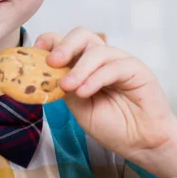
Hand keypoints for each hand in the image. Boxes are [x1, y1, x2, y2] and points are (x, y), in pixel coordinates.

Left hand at [35, 27, 176, 161]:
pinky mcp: (136, 69)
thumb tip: (43, 74)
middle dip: (64, 45)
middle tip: (52, 62)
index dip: (51, 41)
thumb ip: (64, 87)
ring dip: (79, 68)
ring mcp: (120, 61)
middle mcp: (102, 59)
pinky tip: (84, 92)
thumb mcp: (78, 107)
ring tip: (68, 86)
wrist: (140, 142)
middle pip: (82, 35)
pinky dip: (95, 78)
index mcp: (85, 64)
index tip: (36, 50)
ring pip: (97, 50)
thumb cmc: (111, 125)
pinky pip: (113, 67)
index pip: (67, 43)